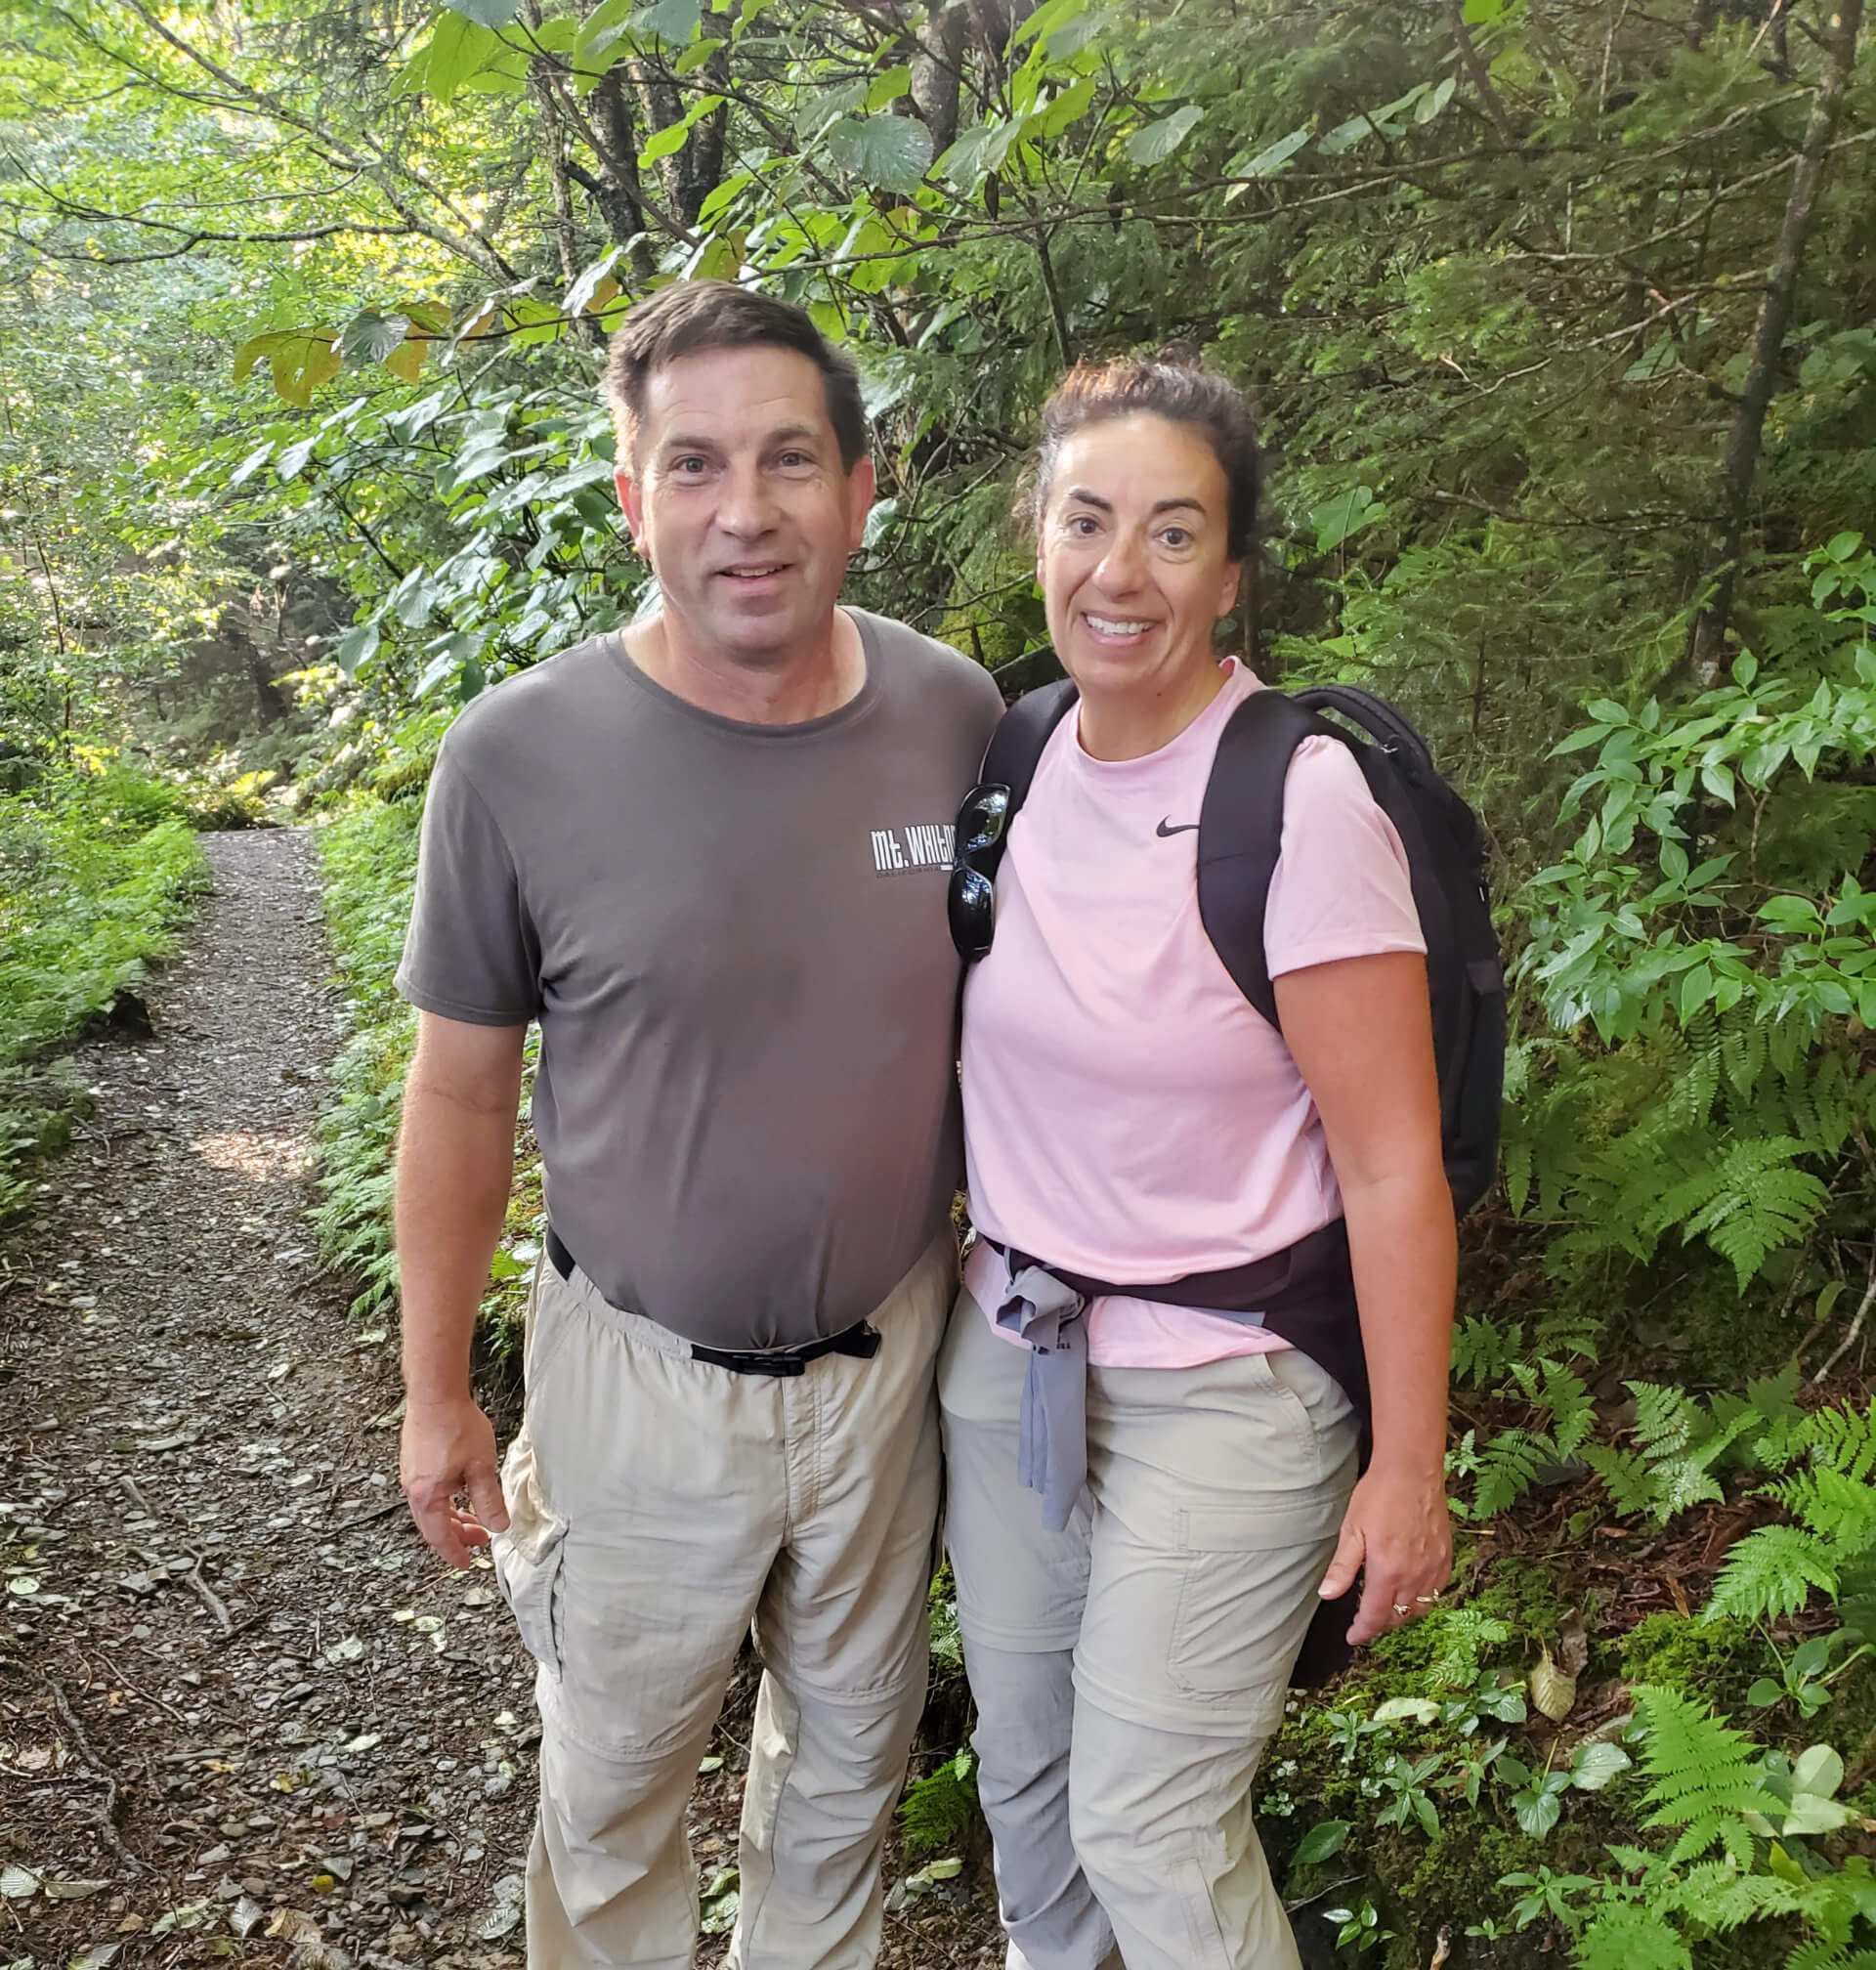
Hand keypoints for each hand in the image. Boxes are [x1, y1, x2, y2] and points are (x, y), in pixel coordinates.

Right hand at [401, 1395, 508, 1567]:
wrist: (435, 1392)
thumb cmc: (455, 1424)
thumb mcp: (482, 1467)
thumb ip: (489, 1500)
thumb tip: (498, 1525)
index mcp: (427, 1495)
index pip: (440, 1536)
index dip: (455, 1551)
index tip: (466, 1562)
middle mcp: (413, 1487)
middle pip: (433, 1524)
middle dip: (456, 1535)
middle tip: (479, 1538)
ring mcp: (411, 1473)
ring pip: (431, 1508)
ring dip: (452, 1516)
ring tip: (473, 1516)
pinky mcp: (414, 1460)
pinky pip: (428, 1491)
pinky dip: (445, 1500)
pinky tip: (460, 1490)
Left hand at [1317, 1462, 1451, 1646]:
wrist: (1411, 1471)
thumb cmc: (1378, 1495)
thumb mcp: (1351, 1530)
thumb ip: (1342, 1567)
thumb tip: (1327, 1595)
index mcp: (1387, 1572)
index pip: (1375, 1617)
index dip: (1362, 1631)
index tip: (1353, 1637)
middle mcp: (1414, 1576)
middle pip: (1398, 1617)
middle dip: (1380, 1624)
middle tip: (1365, 1620)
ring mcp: (1433, 1568)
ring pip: (1420, 1609)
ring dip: (1402, 1615)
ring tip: (1386, 1609)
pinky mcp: (1446, 1558)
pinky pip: (1437, 1592)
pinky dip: (1423, 1600)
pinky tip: (1411, 1591)